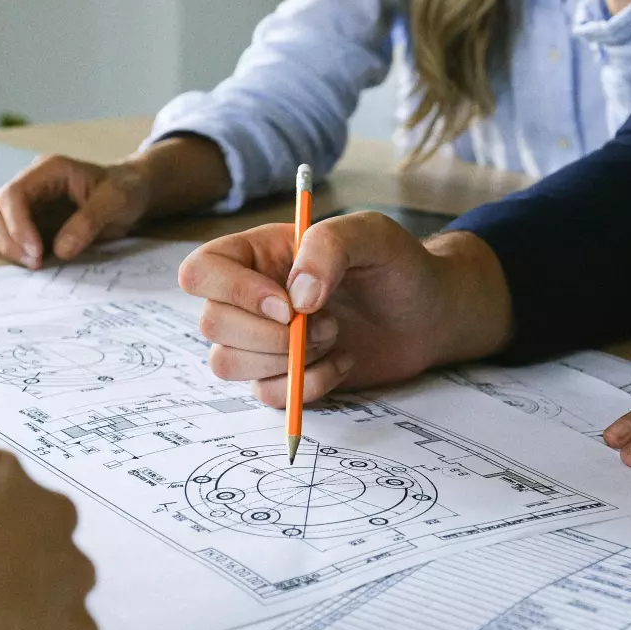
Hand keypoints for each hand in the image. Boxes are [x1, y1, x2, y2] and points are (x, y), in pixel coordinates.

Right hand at [0, 136, 231, 269]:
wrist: (130, 193)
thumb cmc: (124, 191)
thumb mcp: (117, 201)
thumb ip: (89, 222)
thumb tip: (61, 250)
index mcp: (48, 171)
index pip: (12, 194)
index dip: (16, 226)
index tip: (35, 254)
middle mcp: (29, 184)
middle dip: (6, 241)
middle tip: (35, 264)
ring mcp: (24, 204)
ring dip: (3, 248)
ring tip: (34, 265)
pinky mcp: (26, 223)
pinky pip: (1, 237)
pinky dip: (8, 252)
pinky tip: (32, 262)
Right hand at [177, 214, 512, 405]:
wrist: (430, 314)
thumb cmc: (398, 266)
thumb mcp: (372, 234)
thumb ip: (329, 246)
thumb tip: (295, 297)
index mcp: (256, 254)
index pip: (201, 272)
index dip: (232, 292)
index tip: (287, 304)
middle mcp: (249, 298)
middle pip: (211, 324)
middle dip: (270, 334)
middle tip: (327, 322)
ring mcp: (261, 341)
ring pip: (227, 364)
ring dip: (286, 360)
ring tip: (336, 337)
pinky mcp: (282, 377)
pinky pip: (266, 395)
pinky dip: (308, 386)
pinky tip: (342, 362)